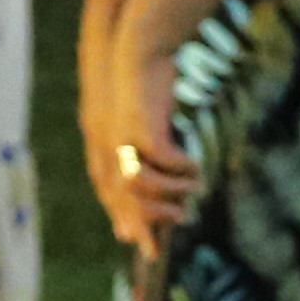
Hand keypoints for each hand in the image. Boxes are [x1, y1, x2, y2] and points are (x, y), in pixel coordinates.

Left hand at [96, 94, 197, 258]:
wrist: (136, 53)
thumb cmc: (141, 92)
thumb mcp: (140, 125)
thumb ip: (143, 154)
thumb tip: (160, 181)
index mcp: (103, 150)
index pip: (112, 197)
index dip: (128, 222)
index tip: (148, 248)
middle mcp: (107, 148)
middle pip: (123, 198)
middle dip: (148, 219)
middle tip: (180, 223)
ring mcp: (121, 139)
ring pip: (140, 184)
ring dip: (171, 191)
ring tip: (194, 188)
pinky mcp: (141, 126)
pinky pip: (163, 159)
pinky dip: (181, 168)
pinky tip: (195, 166)